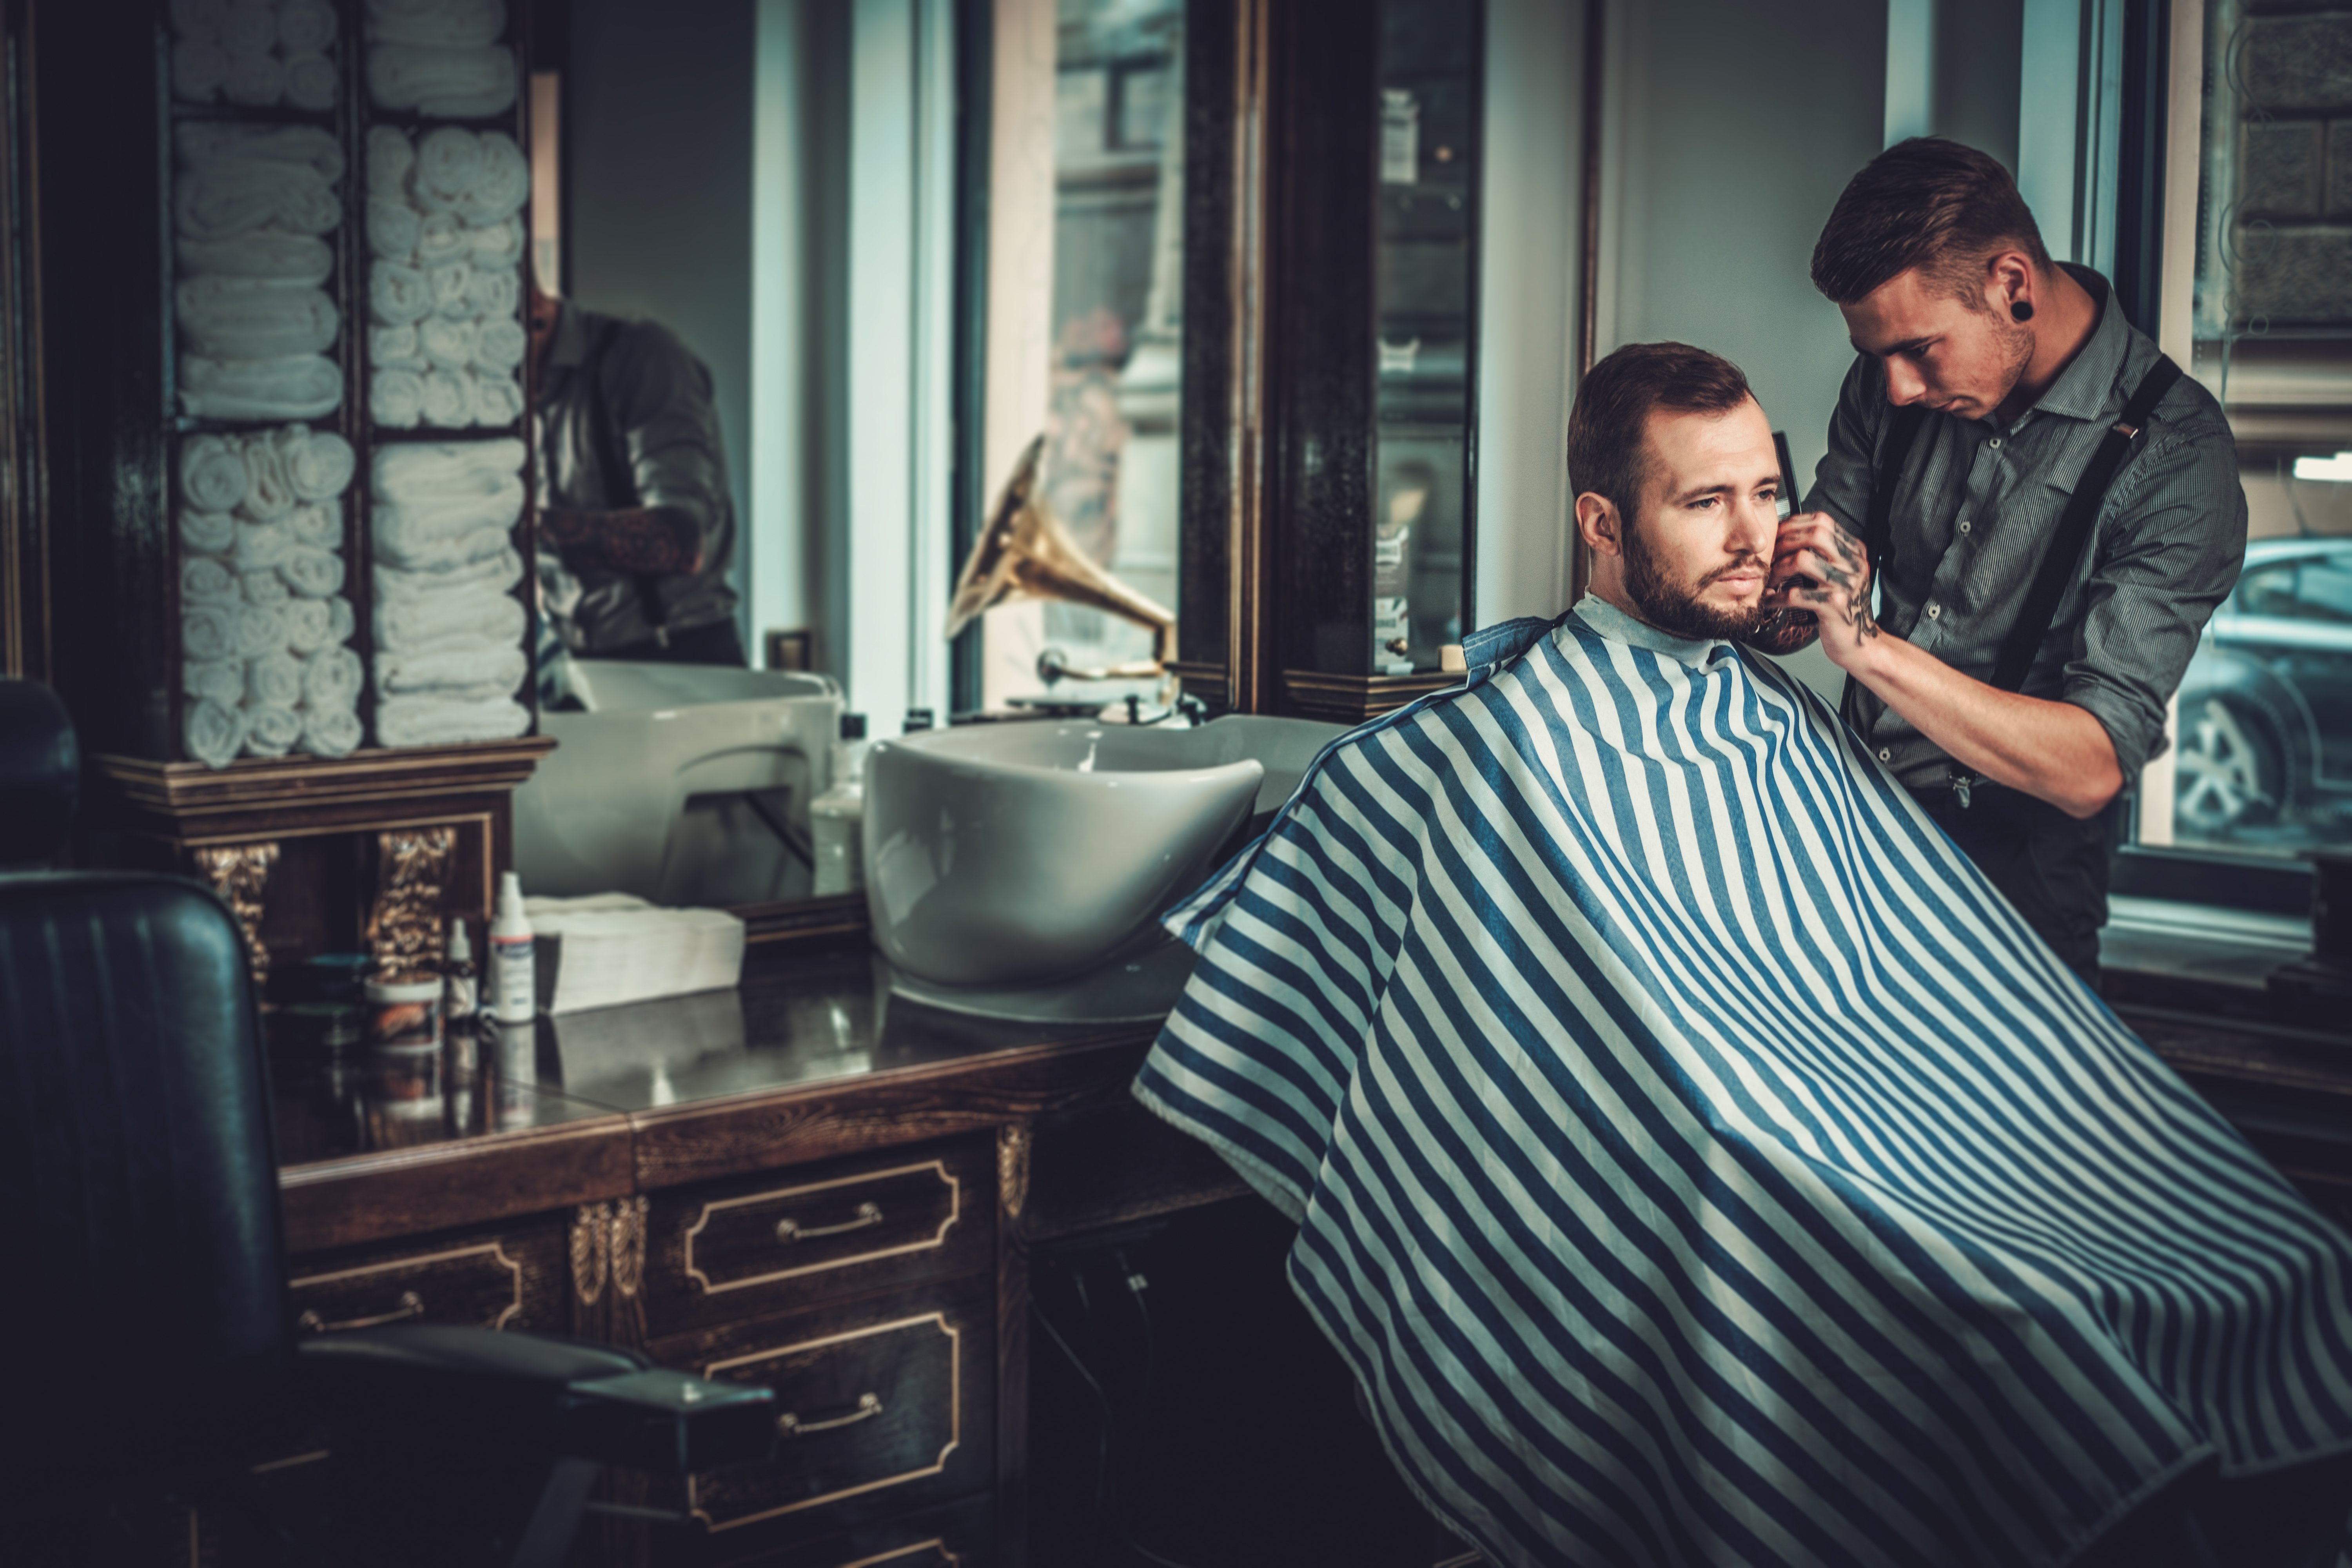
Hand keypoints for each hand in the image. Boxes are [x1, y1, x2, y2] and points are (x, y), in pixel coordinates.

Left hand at [1766, 511, 1880, 663]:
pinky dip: (1776, 597)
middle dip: (1784, 543)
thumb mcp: (1839, 575)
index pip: (1822, 521)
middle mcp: (1854, 564)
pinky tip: (1769, 601)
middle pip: (1814, 534)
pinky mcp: (1834, 607)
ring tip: (1769, 581)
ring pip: (1802, 560)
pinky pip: (1796, 594)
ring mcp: (1846, 585)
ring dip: (1777, 569)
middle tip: (1768, 558)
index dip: (1793, 525)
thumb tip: (1787, 535)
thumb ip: (1823, 555)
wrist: (1861, 643)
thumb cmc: (1842, 608)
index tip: (1775, 537)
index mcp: (1855, 552)